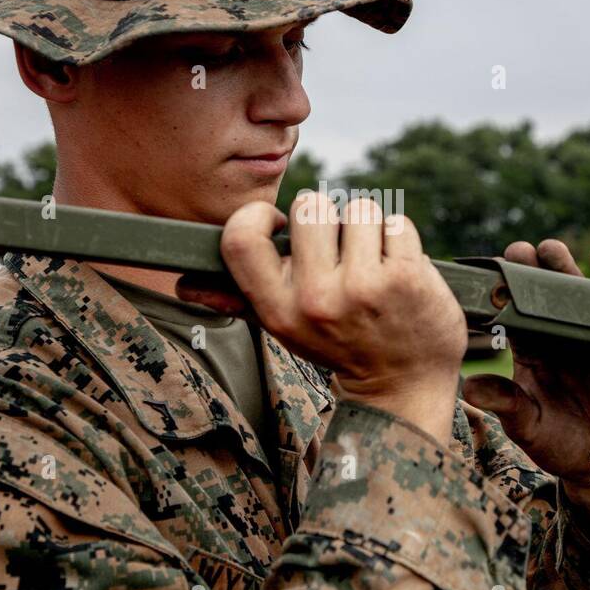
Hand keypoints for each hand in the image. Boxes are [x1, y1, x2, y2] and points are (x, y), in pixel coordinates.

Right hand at [178, 192, 466, 441]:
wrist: (402, 385)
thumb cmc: (339, 342)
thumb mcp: (284, 327)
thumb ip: (236, 298)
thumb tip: (183, 285)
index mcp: (277, 310)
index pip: (241, 238)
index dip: (261, 216)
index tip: (283, 227)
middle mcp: (316, 300)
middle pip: (310, 205)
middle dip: (328, 218)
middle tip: (342, 254)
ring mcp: (363, 288)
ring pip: (359, 208)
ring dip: (369, 230)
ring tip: (374, 265)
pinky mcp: (405, 278)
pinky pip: (396, 222)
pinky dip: (400, 239)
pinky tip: (400, 271)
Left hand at [462, 239, 589, 562]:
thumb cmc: (560, 445)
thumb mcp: (529, 429)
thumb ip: (506, 405)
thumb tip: (469, 388)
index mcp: (531, 351)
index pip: (513, 312)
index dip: (503, 290)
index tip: (491, 270)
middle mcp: (559, 336)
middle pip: (544, 295)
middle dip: (533, 270)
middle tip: (521, 250)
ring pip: (578, 292)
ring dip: (566, 268)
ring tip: (552, 251)